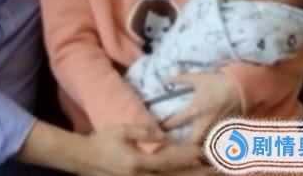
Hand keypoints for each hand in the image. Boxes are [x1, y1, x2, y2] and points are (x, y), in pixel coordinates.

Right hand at [81, 124, 202, 175]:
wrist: (86, 159)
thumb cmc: (103, 142)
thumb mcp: (121, 130)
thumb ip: (143, 132)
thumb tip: (164, 134)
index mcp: (139, 162)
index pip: (170, 161)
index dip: (188, 157)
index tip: (204, 152)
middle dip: (197, 173)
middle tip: (216, 170)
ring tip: (208, 173)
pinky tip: (186, 175)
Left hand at [160, 72, 240, 144]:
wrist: (240, 87)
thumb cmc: (217, 82)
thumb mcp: (197, 78)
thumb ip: (181, 79)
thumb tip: (165, 79)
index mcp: (195, 110)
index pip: (176, 121)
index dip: (166, 125)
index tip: (161, 127)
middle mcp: (205, 122)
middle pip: (193, 142)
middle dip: (185, 144)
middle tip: (179, 141)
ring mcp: (216, 127)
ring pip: (206, 143)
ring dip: (200, 144)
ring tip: (194, 143)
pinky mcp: (226, 129)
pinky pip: (217, 141)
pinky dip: (213, 143)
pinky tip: (209, 140)